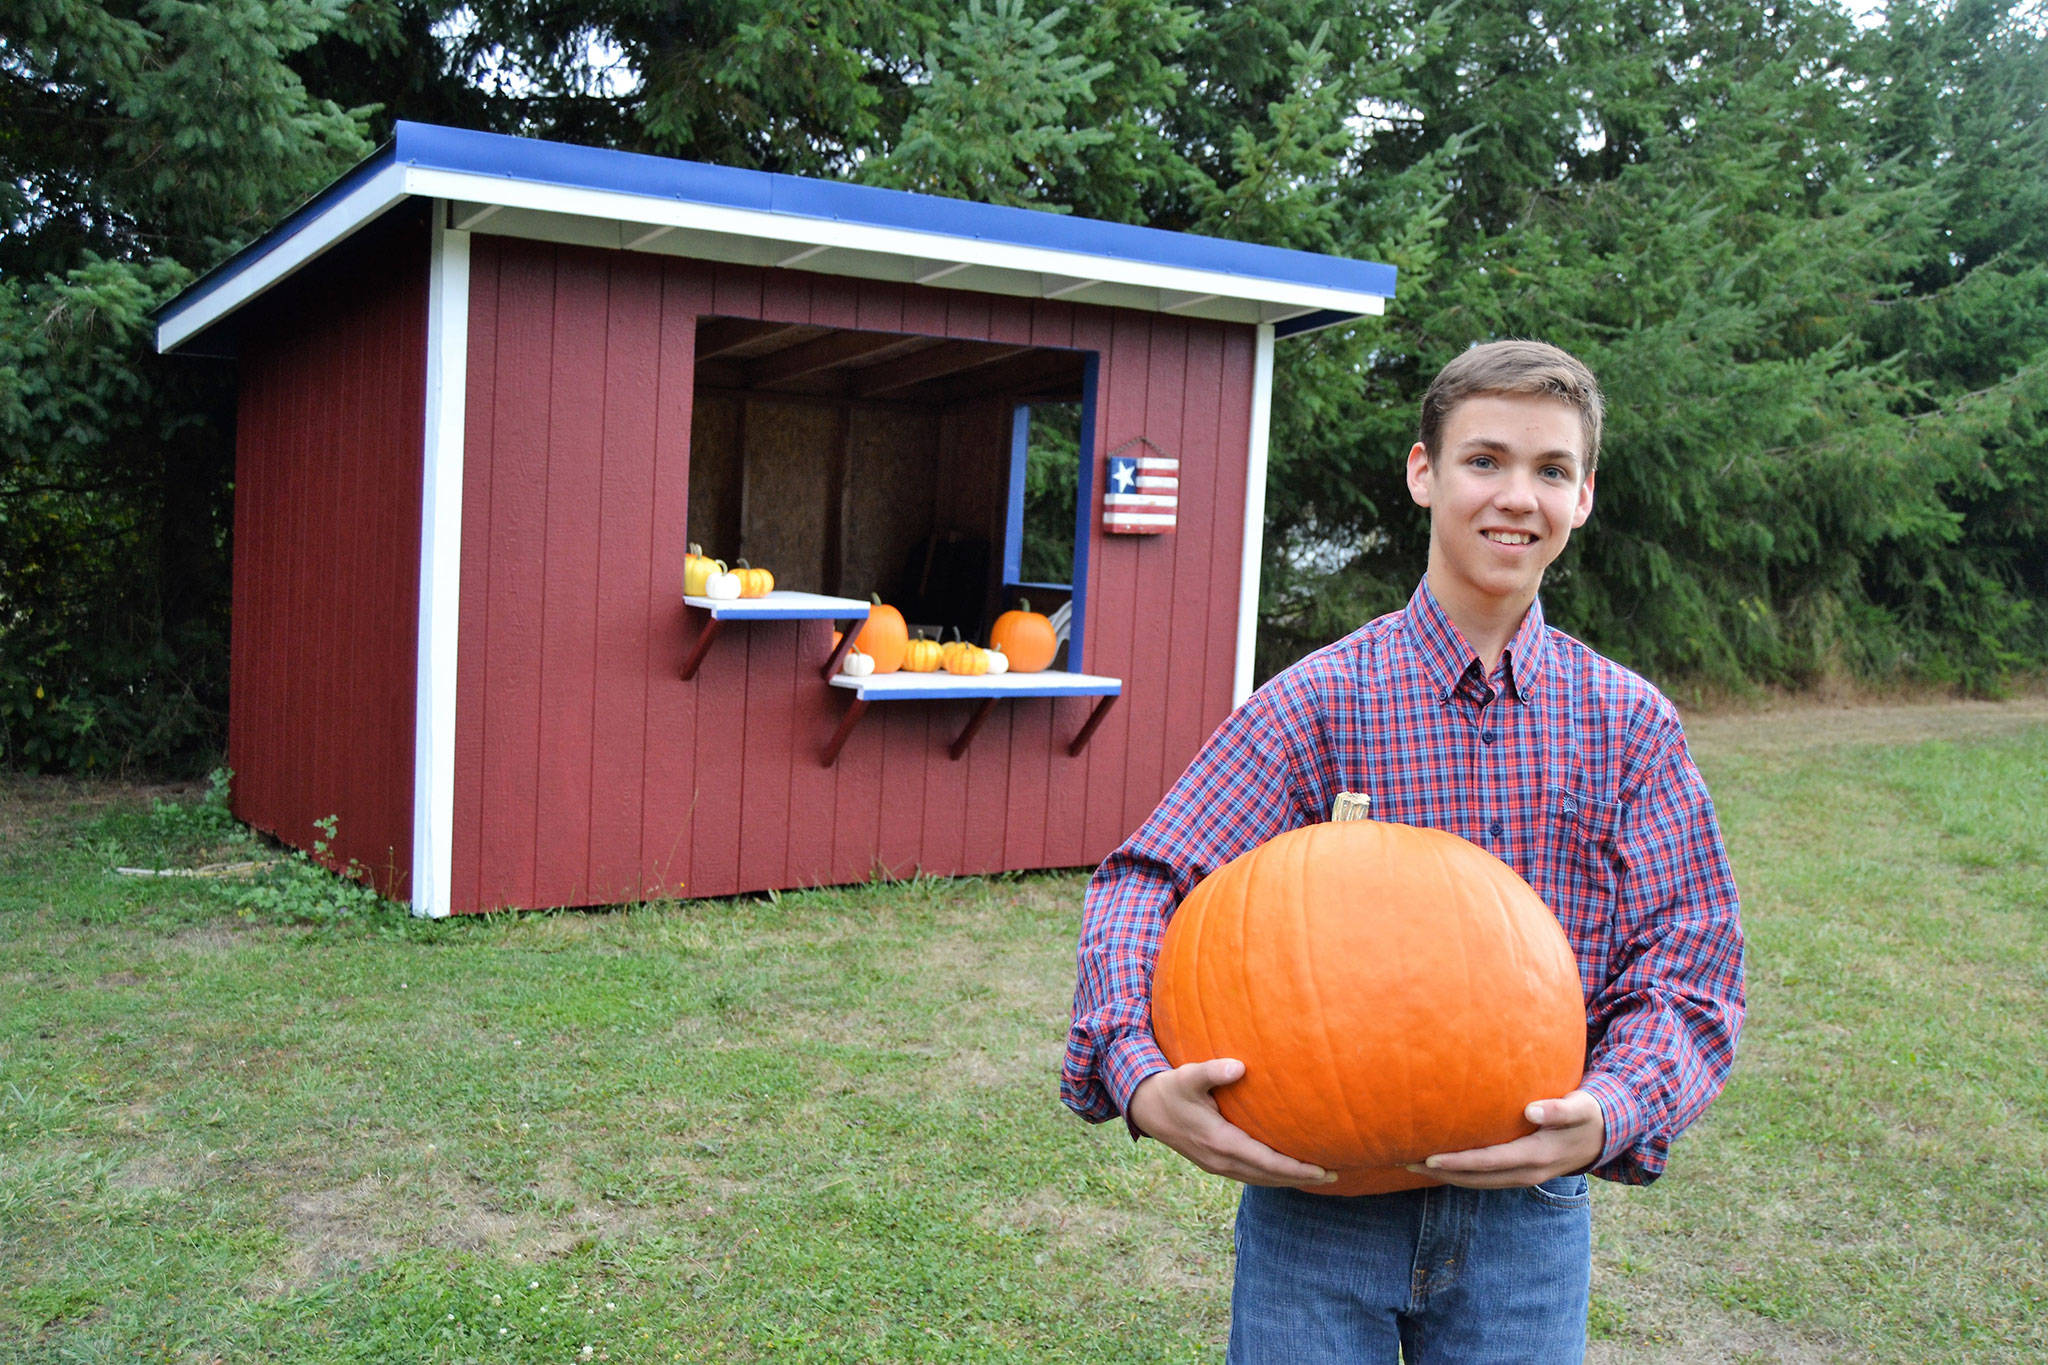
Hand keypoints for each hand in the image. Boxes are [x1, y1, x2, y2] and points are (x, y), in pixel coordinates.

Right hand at [1129, 1059, 1337, 1187]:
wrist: (1145, 1108)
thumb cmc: (1171, 1089)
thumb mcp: (1189, 1076)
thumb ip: (1214, 1071)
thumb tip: (1240, 1066)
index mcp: (1220, 1143)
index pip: (1267, 1163)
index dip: (1296, 1169)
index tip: (1322, 1169)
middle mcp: (1221, 1161)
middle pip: (1269, 1177)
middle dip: (1301, 1178)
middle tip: (1334, 1175)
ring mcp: (1217, 1166)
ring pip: (1260, 1180)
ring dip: (1288, 1180)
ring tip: (1317, 1176)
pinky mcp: (1214, 1163)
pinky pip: (1250, 1175)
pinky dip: (1272, 1176)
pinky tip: (1285, 1170)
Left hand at [1406, 1089, 1604, 1187]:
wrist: (1604, 1135)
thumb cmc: (1586, 1113)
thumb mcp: (1579, 1108)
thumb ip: (1558, 1110)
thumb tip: (1532, 1110)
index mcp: (1536, 1157)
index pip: (1489, 1162)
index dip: (1459, 1162)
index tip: (1430, 1157)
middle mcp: (1527, 1172)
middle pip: (1477, 1178)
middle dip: (1441, 1173)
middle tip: (1405, 1160)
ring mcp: (1524, 1177)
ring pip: (1479, 1182)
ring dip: (1447, 1177)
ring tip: (1413, 1164)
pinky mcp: (1521, 1173)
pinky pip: (1486, 1179)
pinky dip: (1462, 1175)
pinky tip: (1442, 1165)